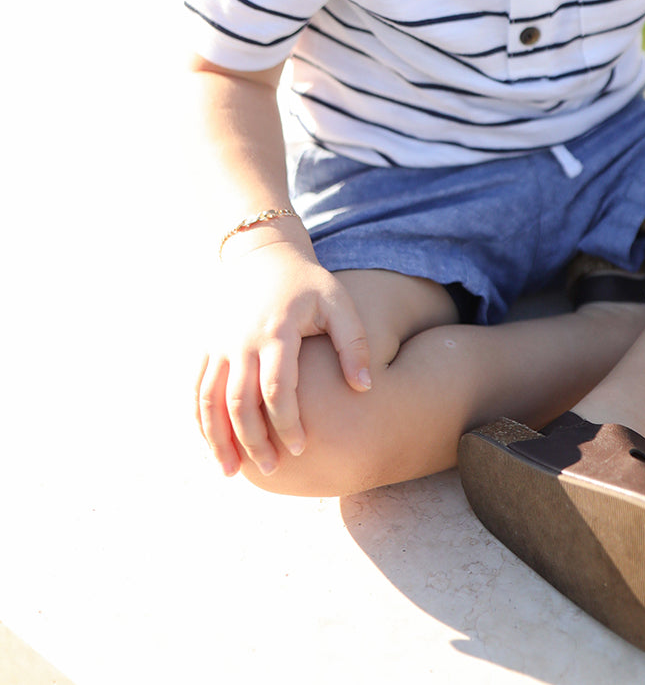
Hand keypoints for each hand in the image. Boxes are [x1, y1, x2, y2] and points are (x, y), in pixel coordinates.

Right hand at [195, 239, 371, 477]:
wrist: (263, 255)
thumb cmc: (308, 285)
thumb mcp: (338, 303)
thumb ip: (354, 343)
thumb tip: (365, 387)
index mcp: (276, 331)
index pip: (277, 389)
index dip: (288, 423)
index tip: (301, 448)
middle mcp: (240, 340)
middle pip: (239, 402)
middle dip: (254, 440)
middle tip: (272, 468)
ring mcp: (217, 344)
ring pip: (209, 401)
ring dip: (218, 440)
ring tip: (232, 472)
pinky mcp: (204, 347)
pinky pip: (195, 390)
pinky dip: (200, 422)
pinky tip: (213, 446)